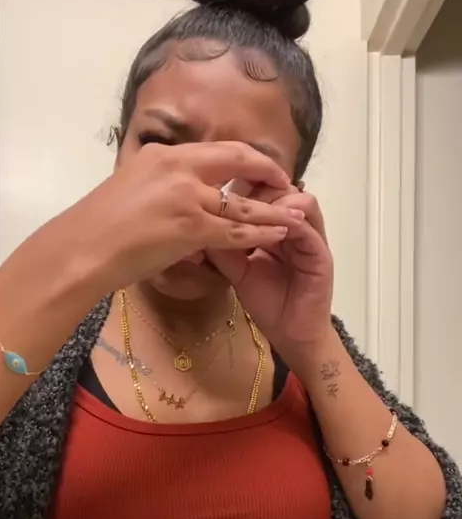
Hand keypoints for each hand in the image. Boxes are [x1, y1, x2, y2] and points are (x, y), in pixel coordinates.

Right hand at [47, 142, 300, 291]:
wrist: (82, 249)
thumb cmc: (98, 229)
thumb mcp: (130, 189)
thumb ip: (158, 186)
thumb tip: (175, 195)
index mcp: (161, 155)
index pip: (214, 150)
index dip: (244, 158)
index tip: (260, 168)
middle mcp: (177, 167)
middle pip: (236, 159)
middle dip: (267, 171)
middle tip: (287, 183)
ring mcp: (186, 196)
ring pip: (242, 202)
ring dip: (272, 208)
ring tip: (296, 213)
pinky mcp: (191, 226)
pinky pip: (236, 230)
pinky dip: (262, 232)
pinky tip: (279, 235)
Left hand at [206, 185, 333, 354]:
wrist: (291, 334)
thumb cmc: (267, 303)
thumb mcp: (237, 271)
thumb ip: (223, 248)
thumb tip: (197, 225)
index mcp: (276, 227)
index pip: (263, 191)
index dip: (243, 184)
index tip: (216, 191)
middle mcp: (295, 226)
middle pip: (281, 188)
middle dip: (258, 188)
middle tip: (232, 201)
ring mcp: (311, 237)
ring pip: (299, 200)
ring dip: (276, 203)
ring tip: (251, 216)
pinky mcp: (321, 252)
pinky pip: (309, 226)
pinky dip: (290, 223)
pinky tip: (268, 231)